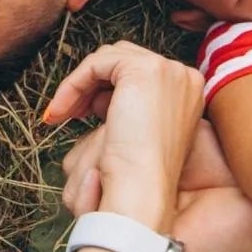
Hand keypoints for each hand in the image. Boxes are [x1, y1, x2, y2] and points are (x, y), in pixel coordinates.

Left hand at [44, 43, 205, 232]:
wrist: (141, 193)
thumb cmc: (136, 177)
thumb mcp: (135, 135)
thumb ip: (126, 111)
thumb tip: (100, 99)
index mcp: (188, 93)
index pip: (140, 73)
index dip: (108, 90)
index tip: (83, 113)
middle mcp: (184, 77)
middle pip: (124, 61)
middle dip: (93, 84)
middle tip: (70, 113)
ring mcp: (167, 70)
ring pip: (109, 58)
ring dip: (80, 84)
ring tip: (64, 113)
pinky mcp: (143, 70)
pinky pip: (96, 63)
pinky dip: (73, 83)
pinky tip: (63, 111)